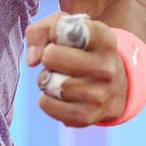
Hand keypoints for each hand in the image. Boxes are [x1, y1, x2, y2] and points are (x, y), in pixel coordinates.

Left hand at [25, 11, 127, 127]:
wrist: (113, 85)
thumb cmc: (81, 50)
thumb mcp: (66, 29)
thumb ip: (41, 31)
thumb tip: (33, 60)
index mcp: (105, 40)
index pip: (69, 30)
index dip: (55, 32)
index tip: (63, 37)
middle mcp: (107, 68)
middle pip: (51, 56)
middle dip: (47, 57)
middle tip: (57, 60)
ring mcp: (99, 95)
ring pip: (48, 83)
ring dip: (46, 79)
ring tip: (60, 77)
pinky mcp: (87, 116)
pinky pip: (47, 104)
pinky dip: (46, 98)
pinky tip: (60, 94)